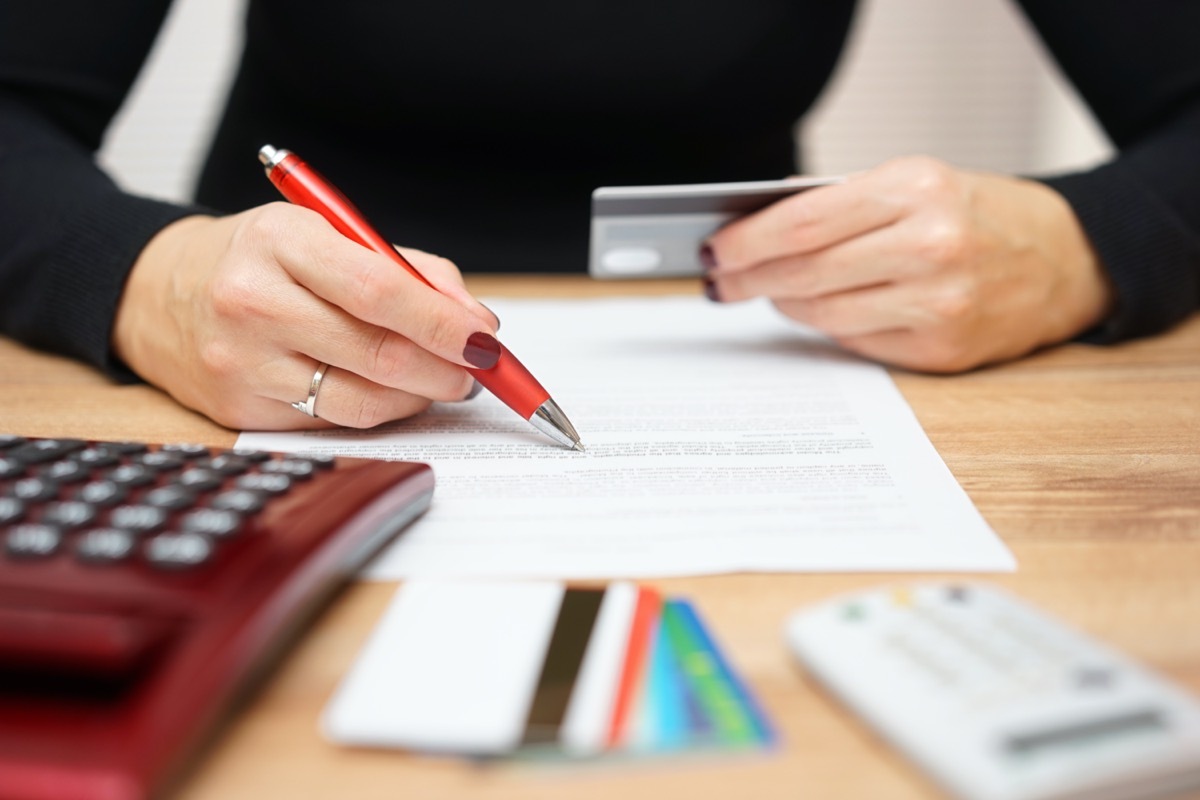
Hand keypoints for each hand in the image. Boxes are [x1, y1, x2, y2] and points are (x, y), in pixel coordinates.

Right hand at [112, 203, 498, 428]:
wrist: (159, 292)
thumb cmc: (261, 259)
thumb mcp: (327, 234)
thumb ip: (410, 270)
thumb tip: (475, 322)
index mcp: (281, 241)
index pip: (381, 290)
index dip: (445, 322)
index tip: (486, 340)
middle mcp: (254, 302)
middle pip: (378, 352)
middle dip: (446, 368)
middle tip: (478, 370)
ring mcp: (243, 362)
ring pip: (362, 400)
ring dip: (419, 397)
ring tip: (442, 382)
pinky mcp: (240, 410)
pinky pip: (333, 422)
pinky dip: (378, 411)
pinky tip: (391, 393)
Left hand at [702, 156, 1114, 371]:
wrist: (1067, 261)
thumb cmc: (980, 215)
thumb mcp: (919, 182)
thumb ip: (844, 202)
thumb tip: (760, 229)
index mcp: (917, 189)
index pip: (803, 222)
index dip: (747, 242)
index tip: (716, 250)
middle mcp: (930, 246)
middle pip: (804, 272)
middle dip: (750, 280)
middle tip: (722, 283)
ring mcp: (938, 304)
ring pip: (822, 314)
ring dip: (785, 305)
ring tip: (769, 293)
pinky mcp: (941, 351)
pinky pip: (856, 341)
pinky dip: (830, 326)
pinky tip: (823, 310)